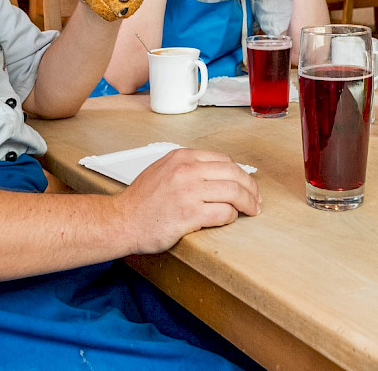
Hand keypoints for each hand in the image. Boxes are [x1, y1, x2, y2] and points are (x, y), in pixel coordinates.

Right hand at [115, 148, 261, 254]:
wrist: (121, 220)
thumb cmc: (141, 200)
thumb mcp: (163, 169)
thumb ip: (188, 167)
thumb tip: (218, 173)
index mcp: (182, 157)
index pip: (224, 160)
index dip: (240, 174)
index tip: (246, 184)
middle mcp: (187, 170)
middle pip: (234, 173)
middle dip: (251, 188)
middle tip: (256, 200)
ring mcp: (188, 191)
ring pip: (233, 192)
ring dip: (248, 203)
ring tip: (252, 211)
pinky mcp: (189, 214)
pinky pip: (223, 213)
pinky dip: (231, 216)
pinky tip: (229, 219)